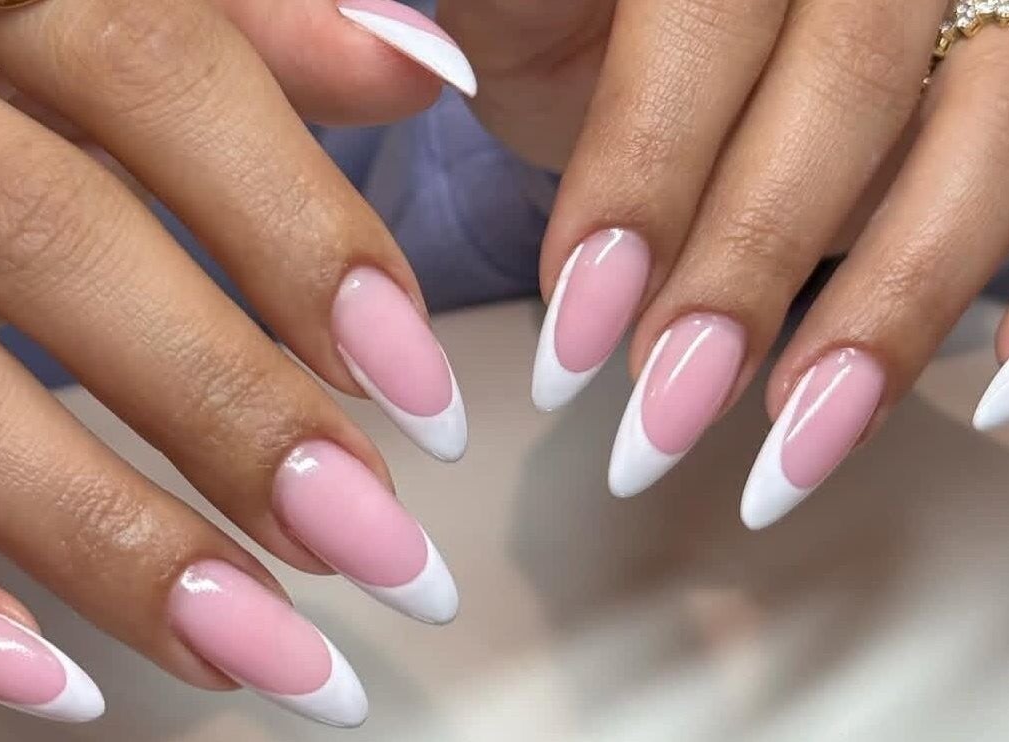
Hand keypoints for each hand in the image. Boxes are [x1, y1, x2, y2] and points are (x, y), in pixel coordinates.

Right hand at [0, 0, 473, 725]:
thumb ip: (260, 17)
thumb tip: (418, 63)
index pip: (172, 79)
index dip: (309, 243)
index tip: (428, 400)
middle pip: (61, 243)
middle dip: (236, 414)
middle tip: (381, 553)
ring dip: (114, 543)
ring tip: (269, 656)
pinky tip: (55, 683)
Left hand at [441, 0, 1008, 526]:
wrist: (655, 27)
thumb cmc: (571, 26)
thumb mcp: (519, 14)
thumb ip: (476, 18)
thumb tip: (396, 55)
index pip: (700, 21)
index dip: (645, 168)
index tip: (579, 322)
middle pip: (843, 83)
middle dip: (748, 265)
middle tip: (659, 417)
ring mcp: (948, 13)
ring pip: (973, 136)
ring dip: (883, 310)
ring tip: (790, 449)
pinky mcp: (989, 85)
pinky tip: (985, 403)